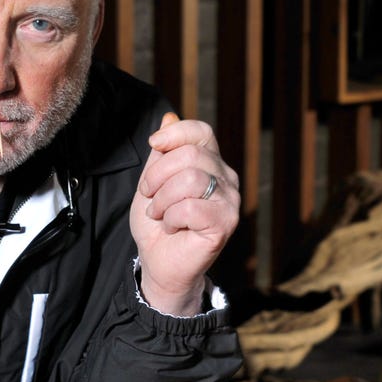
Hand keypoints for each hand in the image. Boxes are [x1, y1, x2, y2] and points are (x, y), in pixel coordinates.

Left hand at [131, 113, 239, 315]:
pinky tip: (173, 227)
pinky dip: (172, 218)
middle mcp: (227, 178)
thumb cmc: (157, 223)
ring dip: (163, 200)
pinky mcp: (227, 223)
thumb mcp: (152, 182)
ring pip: (191, 180)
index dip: (175, 134)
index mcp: (211, 163)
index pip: (201, 132)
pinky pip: (192, 207)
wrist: (159, 263)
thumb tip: (169, 117)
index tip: (154, 146)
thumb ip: (161, 153)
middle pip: (190, 156)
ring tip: (160, 215)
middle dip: (158, 176)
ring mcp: (231, 201)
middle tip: (150, 197)